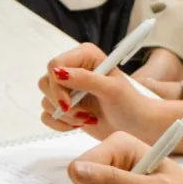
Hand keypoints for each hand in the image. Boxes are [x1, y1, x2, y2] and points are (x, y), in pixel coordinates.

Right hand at [36, 45, 182, 153]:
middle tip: (82, 114)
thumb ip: (85, 79)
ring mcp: (68, 88)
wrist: (136, 127)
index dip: (58, 85)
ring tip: (86, 118)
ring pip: (45, 100)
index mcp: (85, 56)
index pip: (54, 65)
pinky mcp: (65, 107)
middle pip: (46, 82)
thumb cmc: (131, 105)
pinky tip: (80, 124)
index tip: (69, 103)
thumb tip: (59, 73)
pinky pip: (47, 115)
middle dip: (61, 103)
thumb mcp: (112, 89)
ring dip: (65, 115)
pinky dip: (60, 124)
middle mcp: (74, 69)